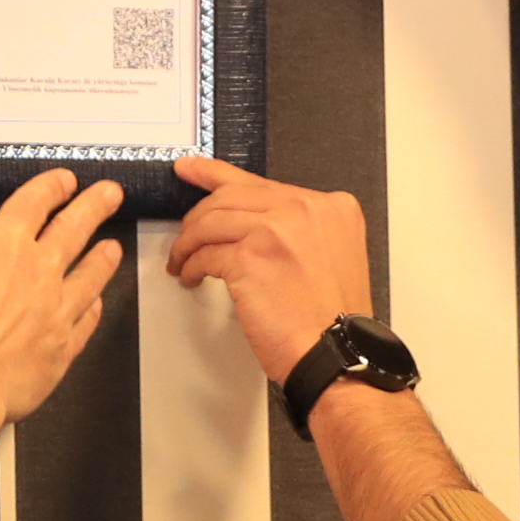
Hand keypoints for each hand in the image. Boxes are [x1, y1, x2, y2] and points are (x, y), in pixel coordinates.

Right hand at [0, 169, 130, 462]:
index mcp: (2, 245)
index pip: (34, 203)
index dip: (52, 187)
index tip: (64, 181)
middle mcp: (37, 272)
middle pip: (74, 227)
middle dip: (94, 206)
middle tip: (108, 194)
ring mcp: (55, 310)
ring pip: (90, 275)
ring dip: (102, 258)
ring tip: (112, 248)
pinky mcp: (62, 348)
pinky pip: (86, 323)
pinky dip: (94, 310)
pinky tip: (98, 305)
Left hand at [167, 160, 377, 383]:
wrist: (337, 351)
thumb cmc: (331, 318)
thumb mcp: (332, 254)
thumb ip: (299, 229)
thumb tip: (251, 221)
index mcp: (329, 206)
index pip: (261, 183)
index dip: (216, 174)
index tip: (191, 169)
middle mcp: (305, 209)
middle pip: (231, 196)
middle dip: (196, 214)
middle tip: (182, 231)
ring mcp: (276, 229)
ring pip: (211, 221)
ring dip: (188, 243)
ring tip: (181, 261)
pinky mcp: (250, 256)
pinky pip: (206, 253)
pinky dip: (191, 266)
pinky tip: (191, 277)